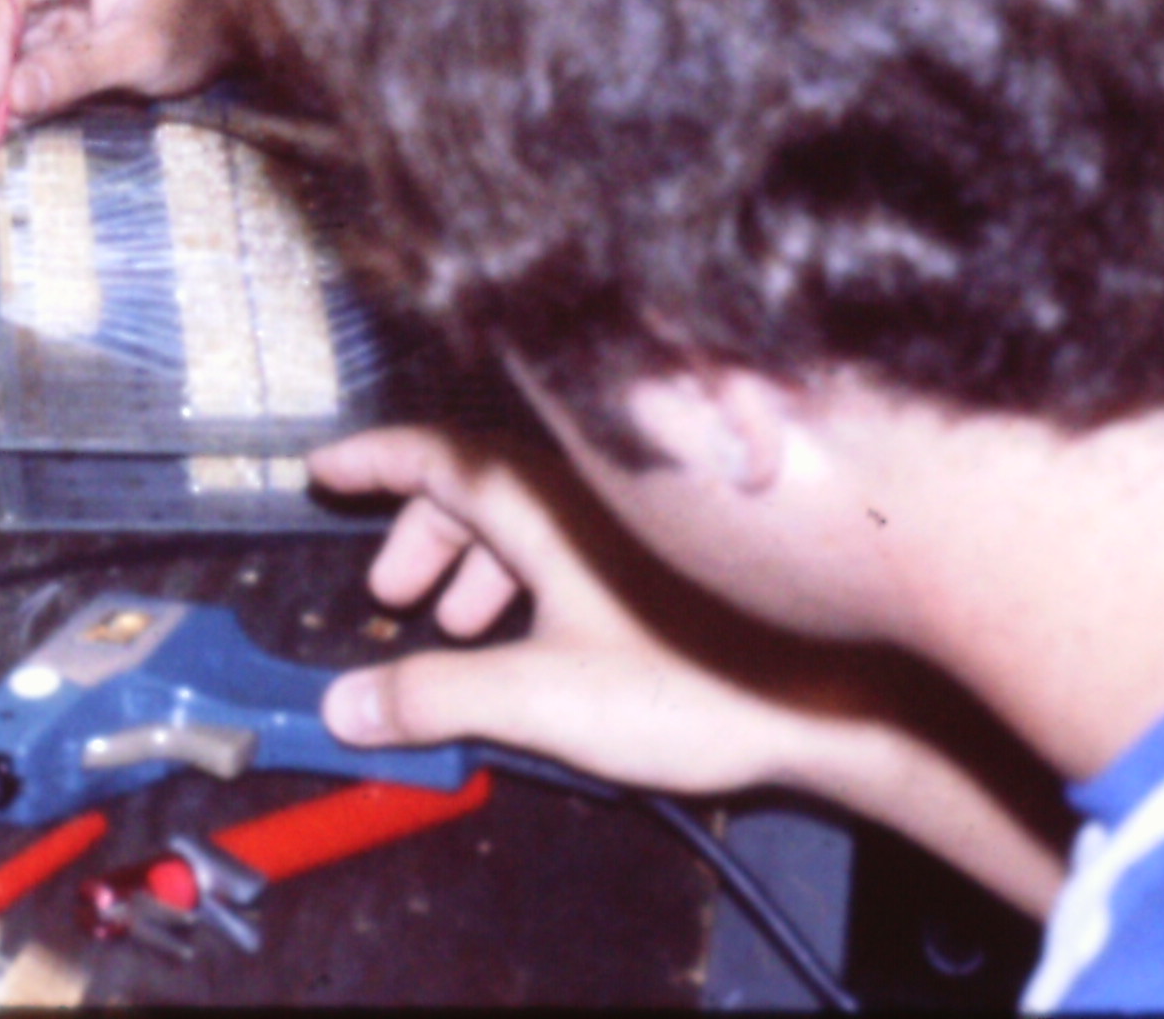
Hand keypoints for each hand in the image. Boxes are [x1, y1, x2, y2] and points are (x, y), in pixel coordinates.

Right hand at [311, 421, 897, 808]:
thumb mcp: (540, 699)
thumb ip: (435, 698)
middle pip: (476, 490)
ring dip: (478, 566)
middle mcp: (585, 495)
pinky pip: (575, 545)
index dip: (370, 463)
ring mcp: (634, 525)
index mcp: (541, 503)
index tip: (321, 471)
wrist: (842, 699)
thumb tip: (345, 707)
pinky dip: (533, 580)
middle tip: (390, 595)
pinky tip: (542, 641)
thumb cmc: (703, 682)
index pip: (431, 456)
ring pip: (530, 520)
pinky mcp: (672, 561)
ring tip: (460, 631)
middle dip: (421, 538)